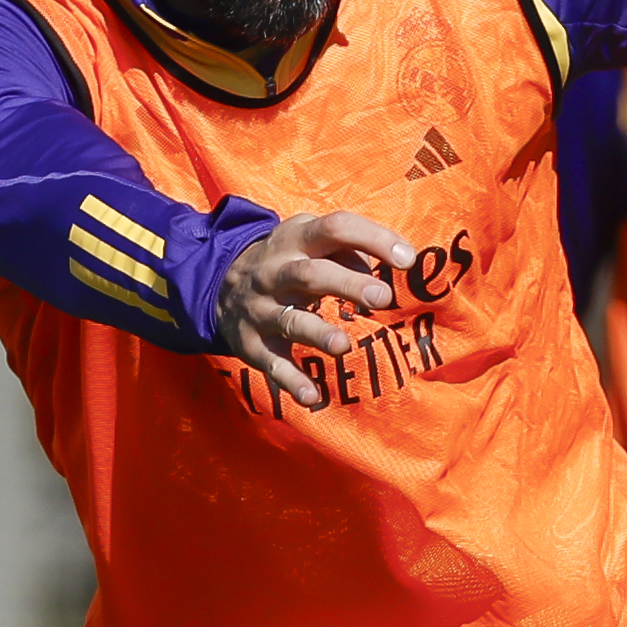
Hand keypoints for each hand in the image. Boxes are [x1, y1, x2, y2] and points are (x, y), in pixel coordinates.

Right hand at [218, 209, 418, 405]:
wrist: (219, 285)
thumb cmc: (288, 261)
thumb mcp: (309, 241)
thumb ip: (346, 250)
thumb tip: (382, 270)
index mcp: (297, 240)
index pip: (336, 229)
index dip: (372, 238)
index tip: (407, 258)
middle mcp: (276, 273)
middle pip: (310, 275)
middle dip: (347, 284)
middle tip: (382, 297)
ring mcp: (262, 310)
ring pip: (290, 321)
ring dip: (317, 334)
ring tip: (343, 345)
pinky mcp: (253, 344)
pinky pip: (273, 364)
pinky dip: (291, 382)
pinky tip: (314, 398)